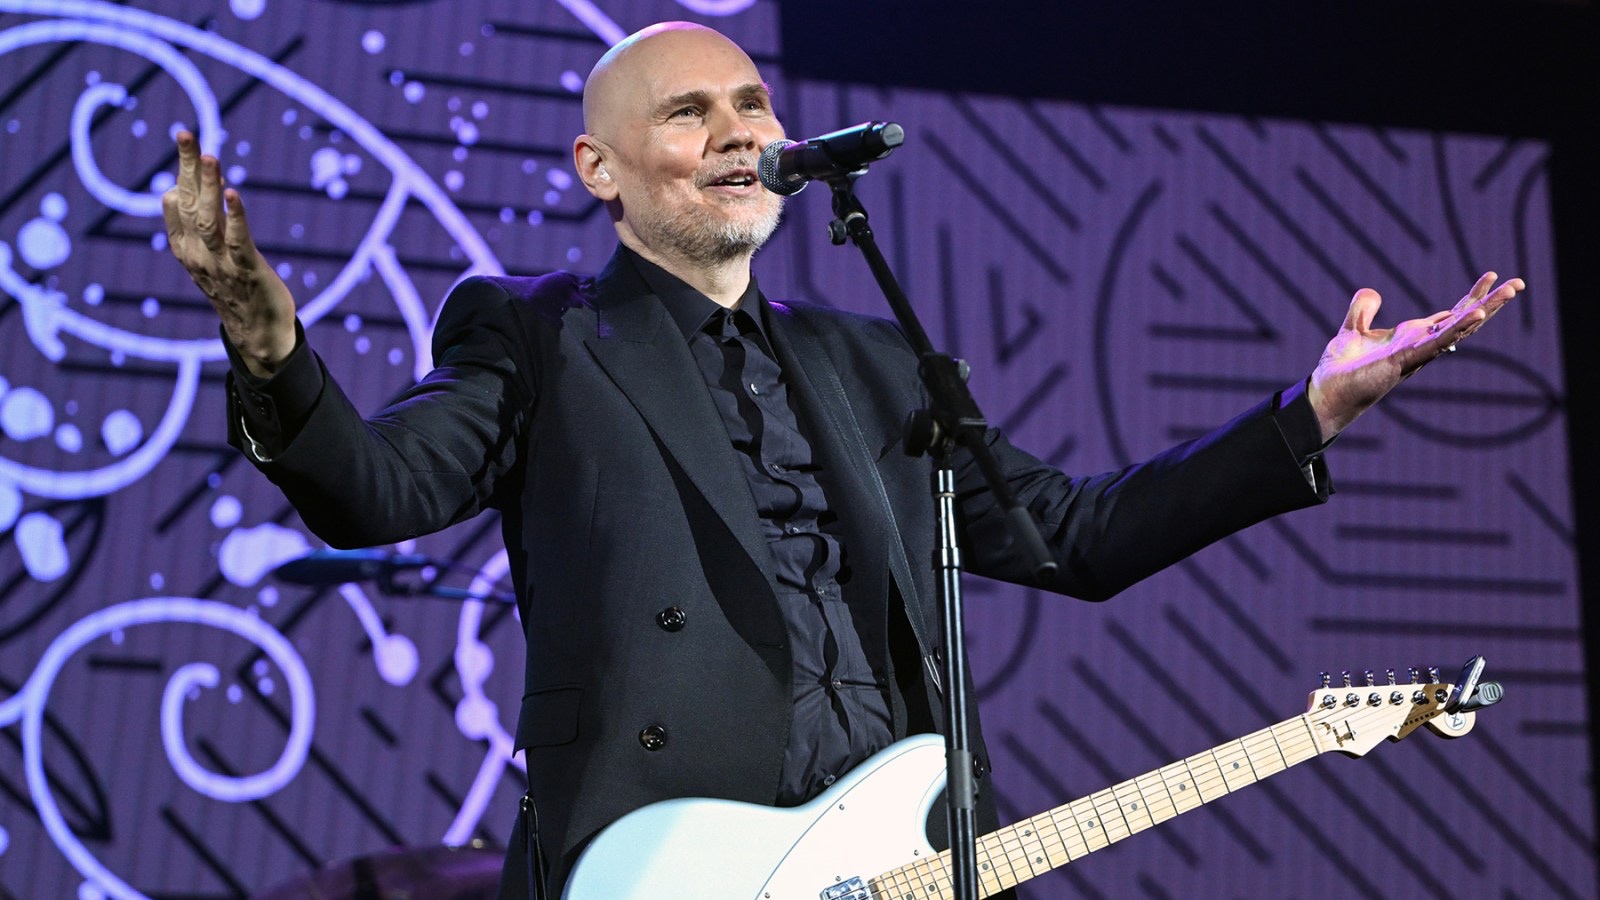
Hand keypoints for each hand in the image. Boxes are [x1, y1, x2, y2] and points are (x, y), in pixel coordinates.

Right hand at [162, 130, 296, 376]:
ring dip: (208, 187)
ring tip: (209, 156)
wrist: (257, 334)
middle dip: (187, 168)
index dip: (182, 172)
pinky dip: (235, 216)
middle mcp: (196, 254)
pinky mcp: (247, 271)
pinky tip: (232, 193)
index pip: (176, 201)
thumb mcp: (207, 255)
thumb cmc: (234, 289)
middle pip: (189, 203)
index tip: (187, 142)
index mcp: (184, 248)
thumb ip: (194, 225)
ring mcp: (220, 263)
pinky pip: (238, 240)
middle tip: (186, 134)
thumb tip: (179, 190)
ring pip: (209, 219)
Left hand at [1307, 271, 1524, 441]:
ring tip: (1512, 290)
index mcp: (1412, 337)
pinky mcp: (1406, 360)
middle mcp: (1421, 345)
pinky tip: (1478, 313)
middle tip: (1518, 283)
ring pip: (1460, 329)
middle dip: (1491, 301)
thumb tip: (1372, 292)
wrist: (1327, 392)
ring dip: (1486, 309)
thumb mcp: (1352, 330)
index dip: (1470, 296)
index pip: (1449, 314)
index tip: (1489, 275)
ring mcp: (1417, 353)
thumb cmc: (1341, 369)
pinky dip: (1458, 327)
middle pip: (1463, 320)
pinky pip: (1438, 342)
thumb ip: (1362, 311)